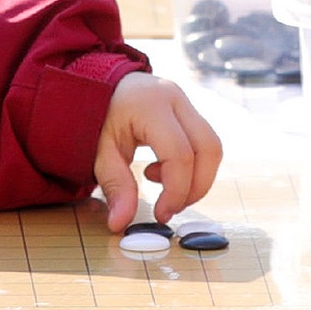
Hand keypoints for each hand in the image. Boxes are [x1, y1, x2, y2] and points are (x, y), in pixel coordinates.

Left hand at [96, 72, 222, 226]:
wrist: (100, 85)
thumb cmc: (98, 116)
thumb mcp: (100, 152)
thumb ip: (115, 186)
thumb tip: (119, 224)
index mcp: (151, 106)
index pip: (180, 153)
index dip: (177, 191)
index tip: (161, 214)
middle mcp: (176, 99)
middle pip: (209, 148)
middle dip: (197, 187)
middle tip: (171, 207)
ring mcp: (186, 102)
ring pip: (212, 146)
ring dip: (197, 178)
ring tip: (164, 188)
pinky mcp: (190, 110)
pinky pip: (204, 143)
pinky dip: (192, 166)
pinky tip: (162, 170)